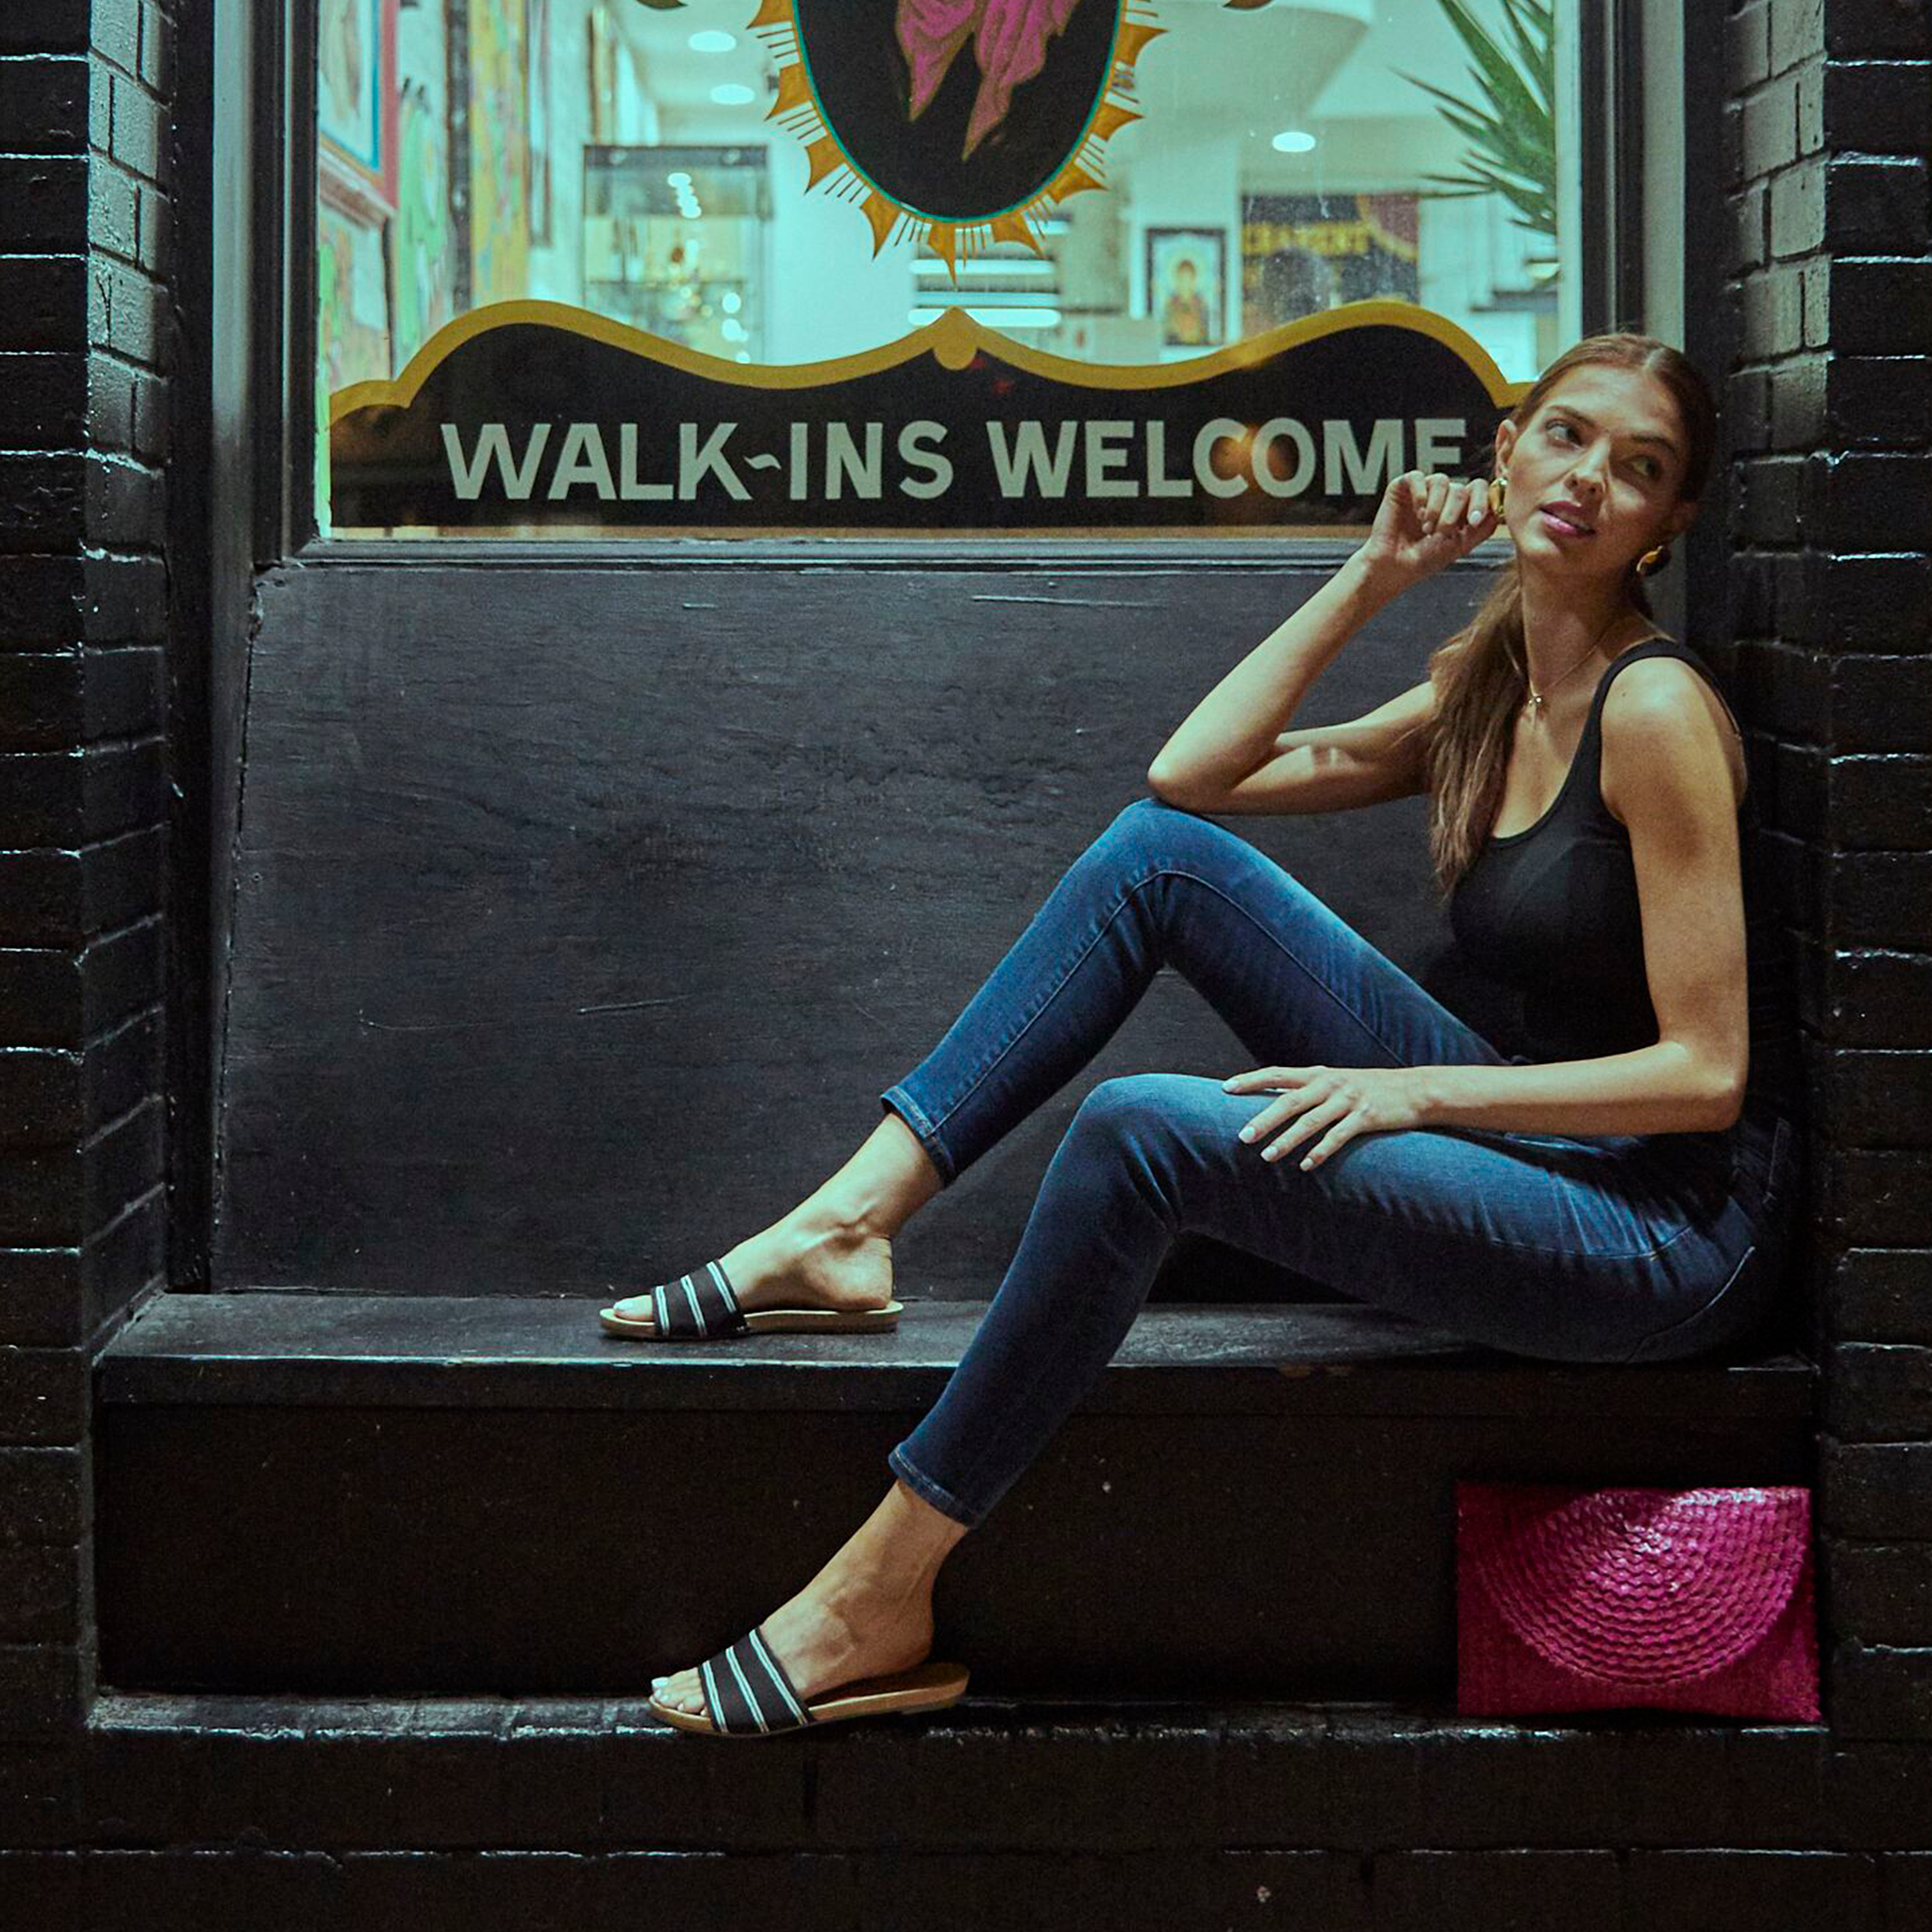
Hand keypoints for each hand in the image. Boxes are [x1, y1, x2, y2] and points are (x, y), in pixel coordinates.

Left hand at [1221, 1063, 1429, 1169]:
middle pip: (1290, 1100)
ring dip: (1288, 1140)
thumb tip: (1274, 1103)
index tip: (1226, 1089)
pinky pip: (1339, 1136)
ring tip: (1268, 1157)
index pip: (1277, 1073)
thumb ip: (1308, 1090)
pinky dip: (1321, 1152)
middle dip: (1264, 1118)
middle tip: (1242, 1136)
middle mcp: (1329, 1083)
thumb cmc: (1368, 1089)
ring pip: (1311, 1121)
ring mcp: (1348, 1100)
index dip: (1251, 1080)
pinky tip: (1307, 1166)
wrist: (1415, 1089)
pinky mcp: (1366, 1117)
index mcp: (1318, 1074)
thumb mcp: (1336, 1082)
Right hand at [1357, 469, 1500, 584]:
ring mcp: (1424, 490)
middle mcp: (1444, 496)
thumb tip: (1499, 509)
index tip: (1475, 520)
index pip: (1480, 490)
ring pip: (1442, 481)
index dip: (1482, 501)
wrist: (1394, 567)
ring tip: (1426, 528)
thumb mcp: (1460, 546)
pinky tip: (1417, 513)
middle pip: (1462, 487)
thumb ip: (1482, 528)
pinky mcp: (1403, 487)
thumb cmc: (1424, 559)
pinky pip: (1417, 477)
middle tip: (1443, 532)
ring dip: (1436, 507)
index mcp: (1460, 508)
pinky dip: (1420, 496)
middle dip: (1455, 512)